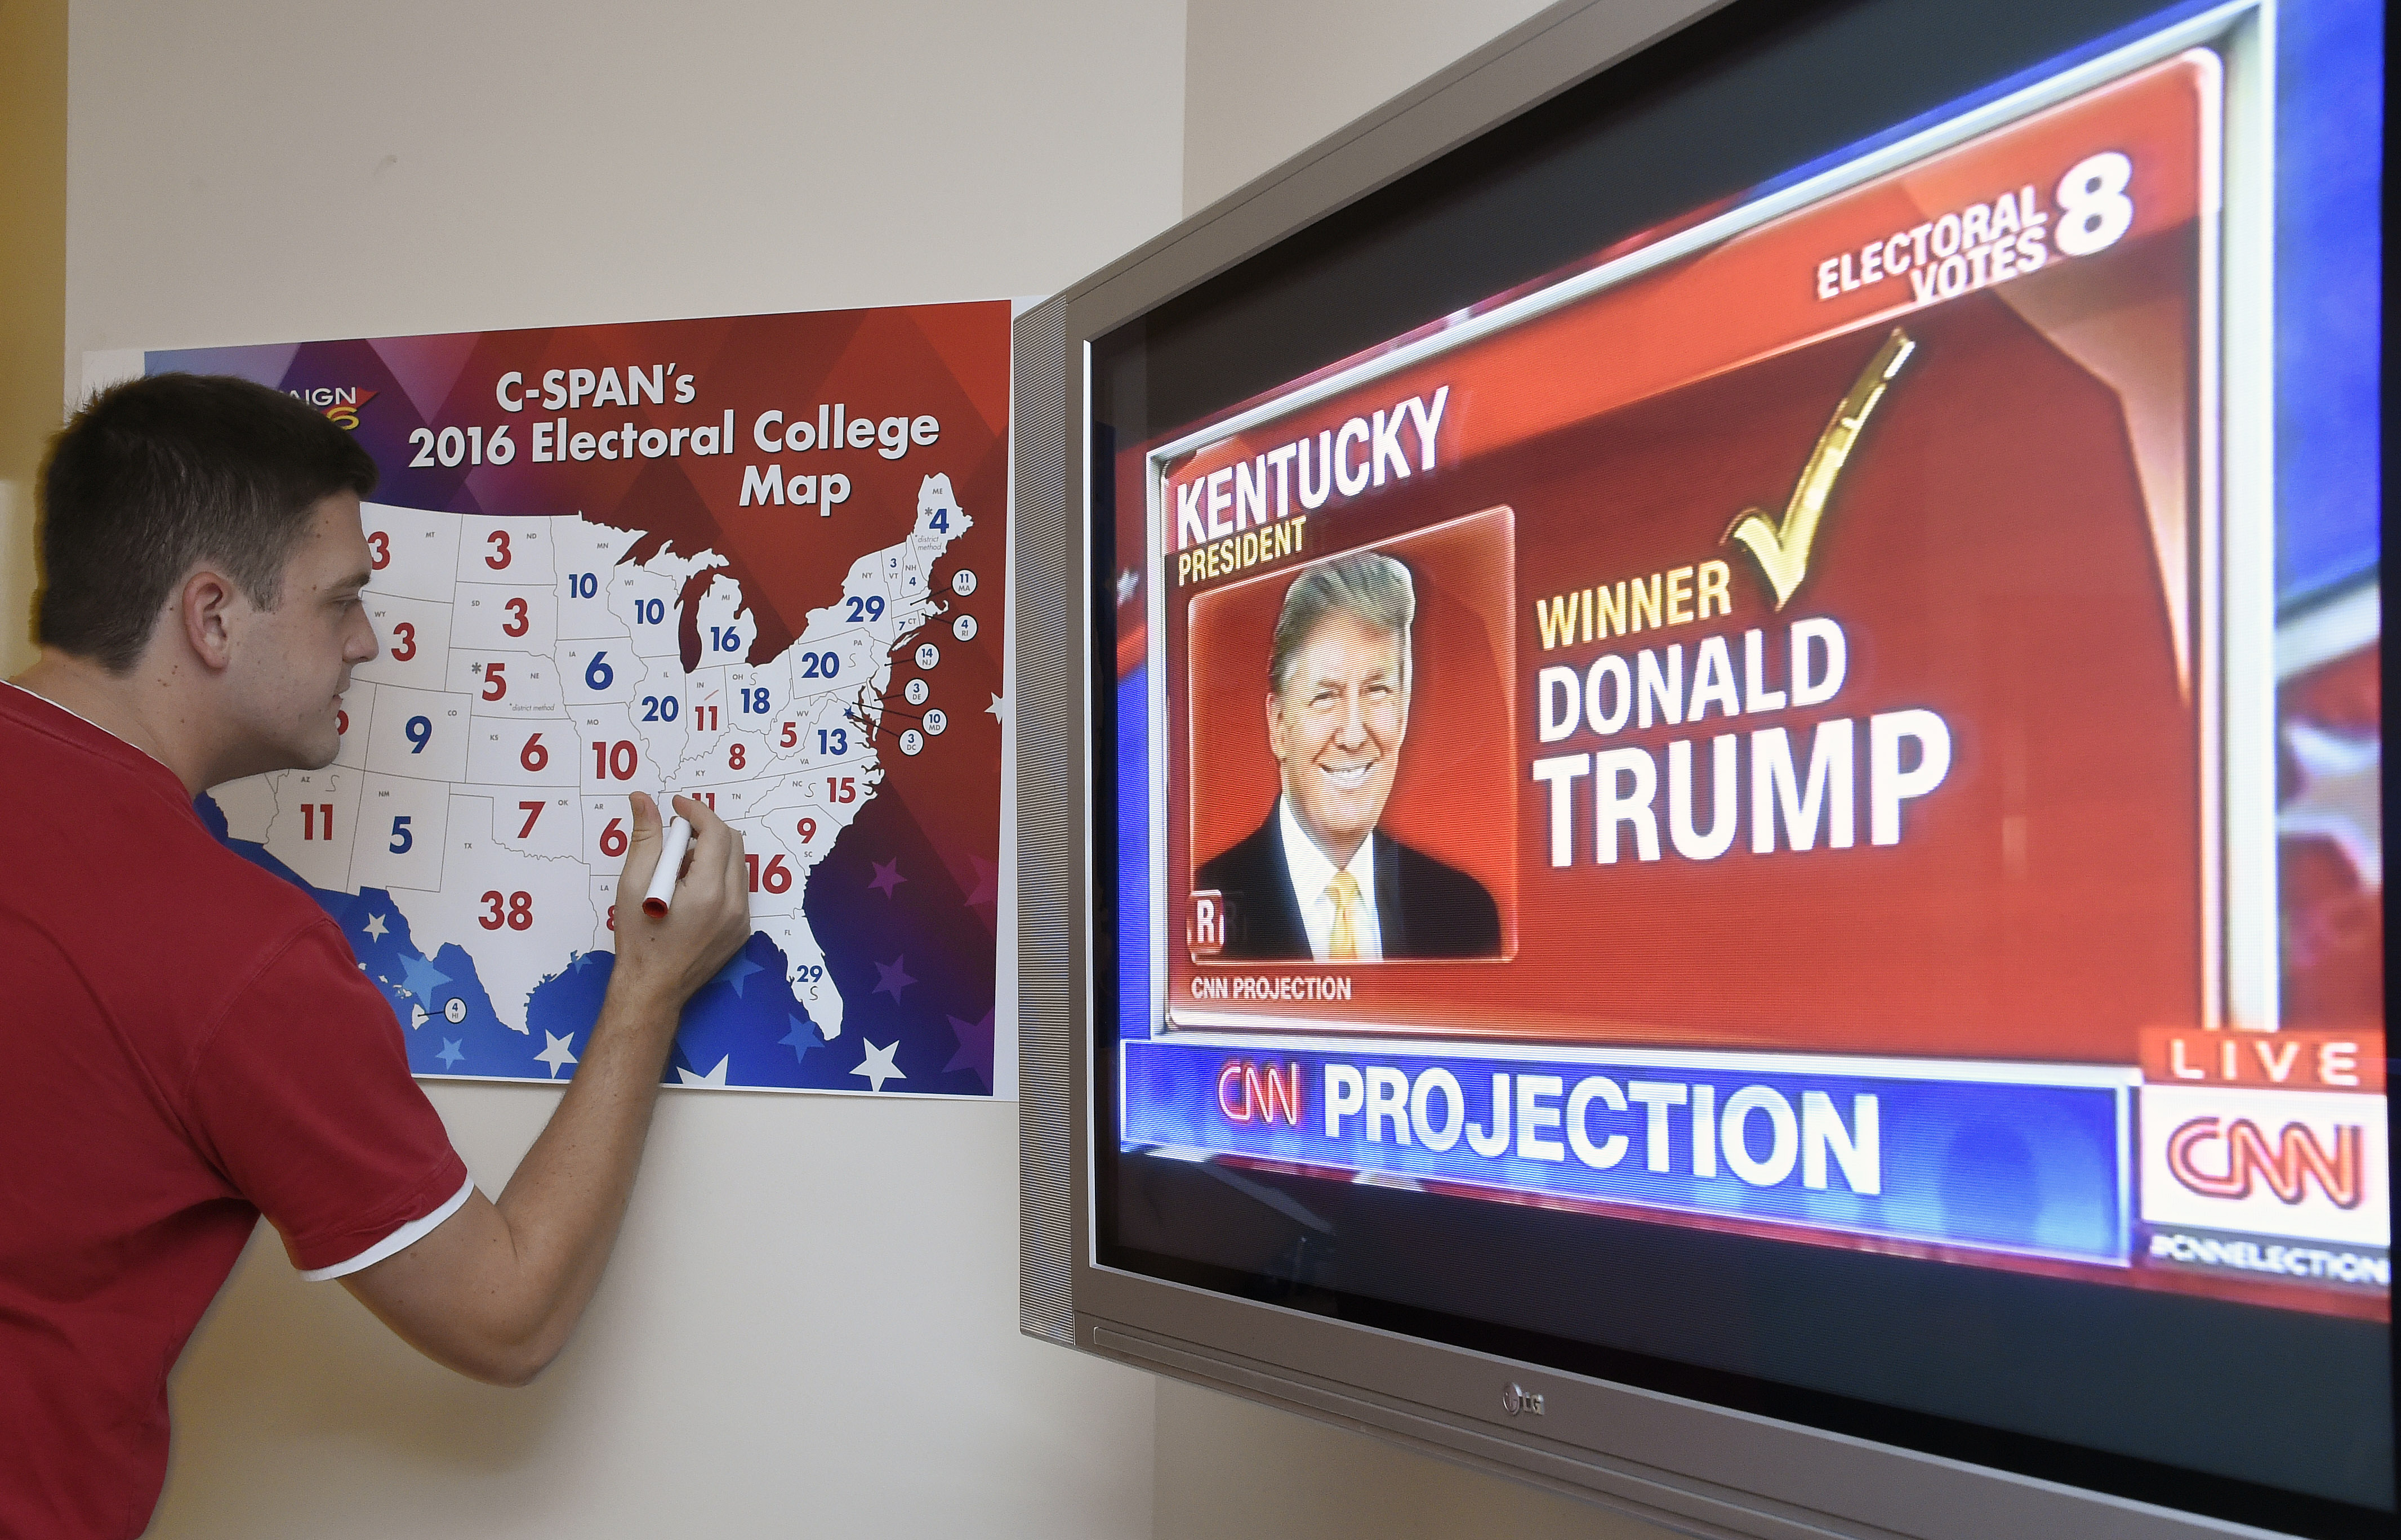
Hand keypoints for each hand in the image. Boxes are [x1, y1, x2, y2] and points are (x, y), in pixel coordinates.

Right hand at [605, 791, 751, 1014]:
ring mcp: (741, 919)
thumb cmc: (638, 939)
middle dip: (705, 831)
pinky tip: (689, 891)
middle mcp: (734, 904)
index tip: (676, 805)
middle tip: (674, 837)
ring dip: (712, 854)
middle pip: (733, 844)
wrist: (652, 988)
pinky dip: (717, 878)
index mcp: (709, 891)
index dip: (696, 812)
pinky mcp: (741, 930)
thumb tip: (643, 800)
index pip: (716, 833)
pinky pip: (737, 889)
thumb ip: (645, 838)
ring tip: (677, 869)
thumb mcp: (633, 884)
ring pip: (737, 865)